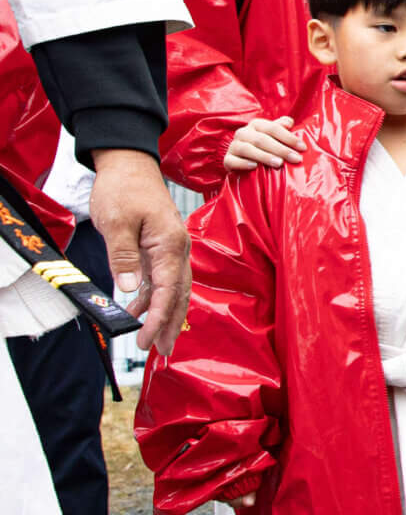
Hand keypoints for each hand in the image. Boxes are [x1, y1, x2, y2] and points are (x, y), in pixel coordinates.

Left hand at [89, 149, 189, 354]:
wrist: (129, 163)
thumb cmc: (123, 188)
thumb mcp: (116, 222)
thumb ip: (124, 257)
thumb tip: (129, 290)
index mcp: (169, 243)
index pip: (168, 289)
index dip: (159, 317)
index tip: (148, 339)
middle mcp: (176, 248)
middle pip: (179, 293)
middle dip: (171, 324)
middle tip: (162, 351)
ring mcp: (170, 247)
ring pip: (173, 288)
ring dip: (164, 313)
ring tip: (152, 338)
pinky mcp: (160, 245)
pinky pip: (162, 277)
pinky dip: (153, 296)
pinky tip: (139, 308)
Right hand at [223, 116, 303, 170]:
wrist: (240, 159)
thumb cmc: (262, 146)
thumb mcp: (272, 136)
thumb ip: (281, 128)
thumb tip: (290, 122)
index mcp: (257, 125)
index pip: (273, 128)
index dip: (289, 137)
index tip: (303, 148)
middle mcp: (243, 133)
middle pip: (262, 139)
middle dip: (281, 149)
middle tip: (296, 159)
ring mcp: (233, 146)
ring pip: (248, 149)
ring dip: (264, 156)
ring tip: (279, 164)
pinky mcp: (227, 159)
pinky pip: (233, 161)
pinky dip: (243, 164)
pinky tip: (255, 167)